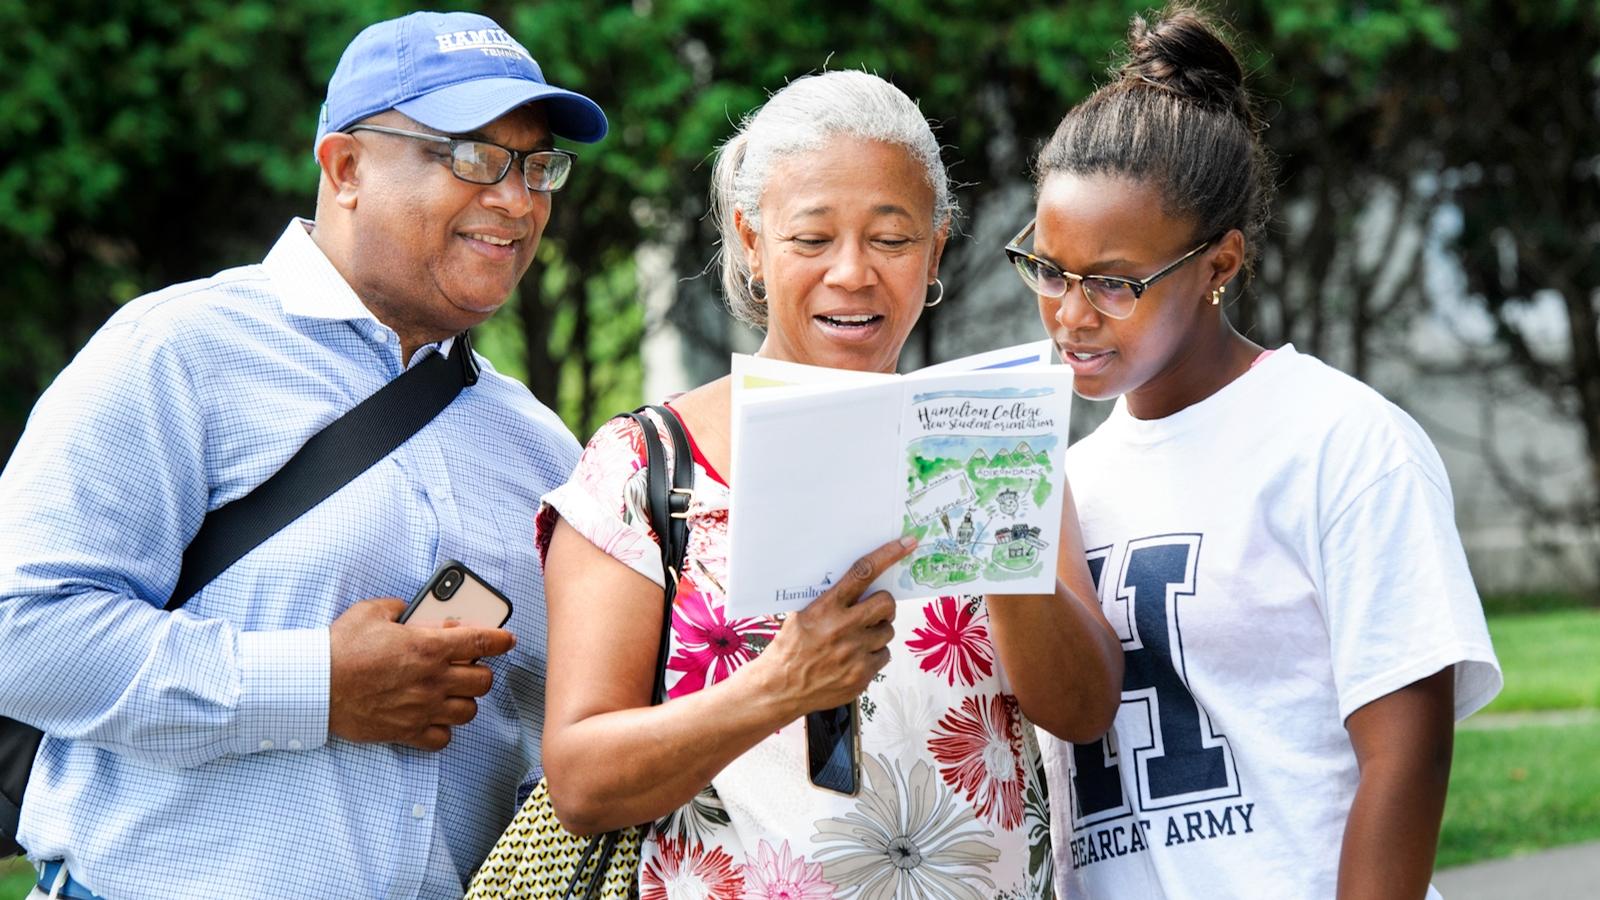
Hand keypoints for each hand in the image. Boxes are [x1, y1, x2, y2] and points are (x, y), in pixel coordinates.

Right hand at [327, 598, 516, 749]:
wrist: (315, 686)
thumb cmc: (341, 648)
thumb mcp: (371, 612)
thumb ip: (399, 608)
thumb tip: (410, 609)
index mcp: (428, 647)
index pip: (482, 642)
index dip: (501, 640)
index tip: (508, 640)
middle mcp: (432, 680)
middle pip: (483, 681)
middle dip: (480, 671)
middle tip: (466, 666)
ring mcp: (422, 708)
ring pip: (468, 711)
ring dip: (465, 700)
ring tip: (452, 692)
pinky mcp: (406, 731)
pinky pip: (442, 739)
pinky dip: (443, 730)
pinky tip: (433, 717)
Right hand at [756, 537, 915, 716]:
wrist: (778, 688)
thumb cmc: (789, 649)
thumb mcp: (800, 615)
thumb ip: (828, 600)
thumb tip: (857, 584)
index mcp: (826, 608)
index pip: (863, 573)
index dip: (888, 555)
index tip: (907, 543)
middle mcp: (843, 628)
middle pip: (886, 603)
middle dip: (884, 604)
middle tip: (874, 609)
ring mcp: (855, 654)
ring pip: (887, 631)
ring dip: (877, 631)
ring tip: (857, 638)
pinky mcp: (861, 676)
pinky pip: (883, 656)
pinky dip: (873, 655)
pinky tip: (855, 658)